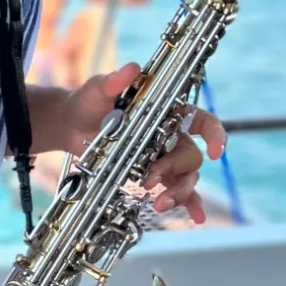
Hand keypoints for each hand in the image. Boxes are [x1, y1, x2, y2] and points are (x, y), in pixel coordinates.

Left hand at [61, 62, 226, 222]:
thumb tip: (132, 68)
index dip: (215, 134)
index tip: (215, 151)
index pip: (202, 120)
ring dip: (178, 192)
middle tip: (150, 179)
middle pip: (191, 156)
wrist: (70, 126)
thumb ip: (114, 81)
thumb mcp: (98, 90)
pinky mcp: (151, 175)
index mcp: (167, 112)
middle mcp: (171, 135)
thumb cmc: (89, 102)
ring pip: (186, 177)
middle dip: (174, 169)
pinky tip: (195, 217)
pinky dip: (187, 204)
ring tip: (160, 204)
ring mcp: (162, 157)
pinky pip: (175, 190)